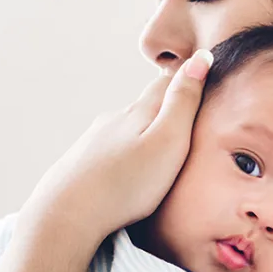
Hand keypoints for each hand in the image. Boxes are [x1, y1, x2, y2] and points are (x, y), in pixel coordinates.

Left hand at [20, 50, 212, 242]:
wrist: (67, 213)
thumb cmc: (125, 184)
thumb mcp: (167, 141)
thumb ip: (183, 102)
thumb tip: (200, 58)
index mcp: (138, 112)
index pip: (168, 84)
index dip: (188, 80)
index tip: (205, 77)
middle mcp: (114, 119)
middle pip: (146, 105)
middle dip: (166, 108)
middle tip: (187, 115)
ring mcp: (95, 140)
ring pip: (127, 128)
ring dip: (144, 133)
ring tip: (160, 149)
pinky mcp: (83, 162)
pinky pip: (111, 150)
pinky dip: (125, 154)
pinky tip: (128, 170)